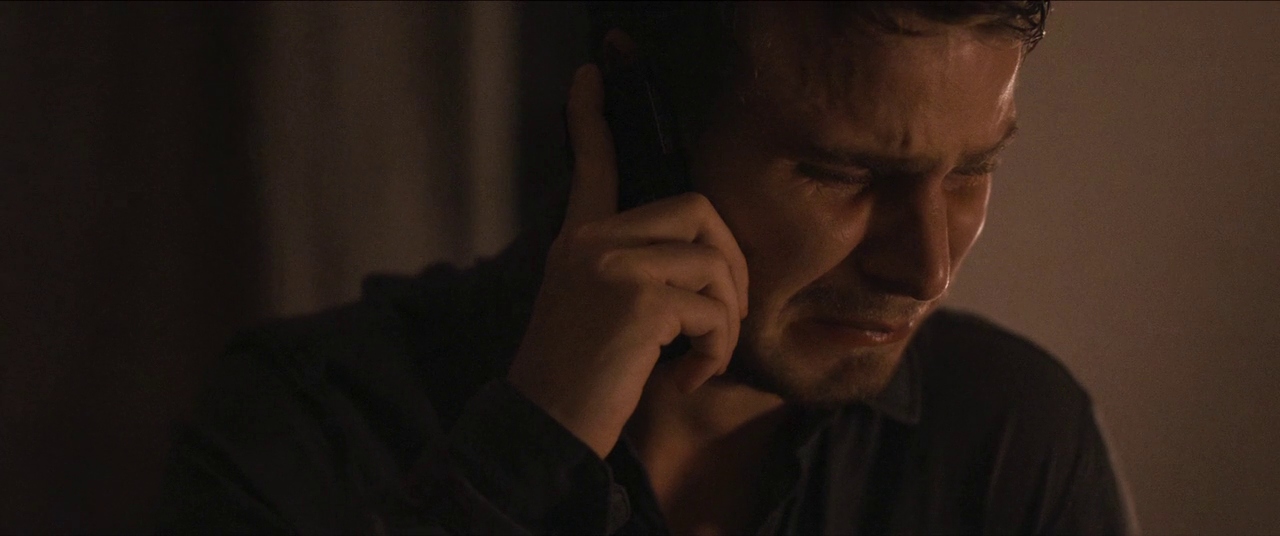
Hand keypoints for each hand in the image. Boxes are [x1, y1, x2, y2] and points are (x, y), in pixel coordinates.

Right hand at [506, 64, 748, 458]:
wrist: (544, 428)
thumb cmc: (576, 381)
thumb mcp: (591, 311)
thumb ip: (631, 273)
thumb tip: (702, 262)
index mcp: (578, 243)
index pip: (592, 169)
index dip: (592, 121)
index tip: (589, 76)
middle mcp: (592, 244)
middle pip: (696, 208)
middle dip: (733, 261)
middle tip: (727, 315)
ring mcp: (614, 267)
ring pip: (714, 261)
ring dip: (728, 318)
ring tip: (703, 357)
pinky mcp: (638, 301)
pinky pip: (713, 311)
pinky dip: (715, 351)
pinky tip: (686, 380)